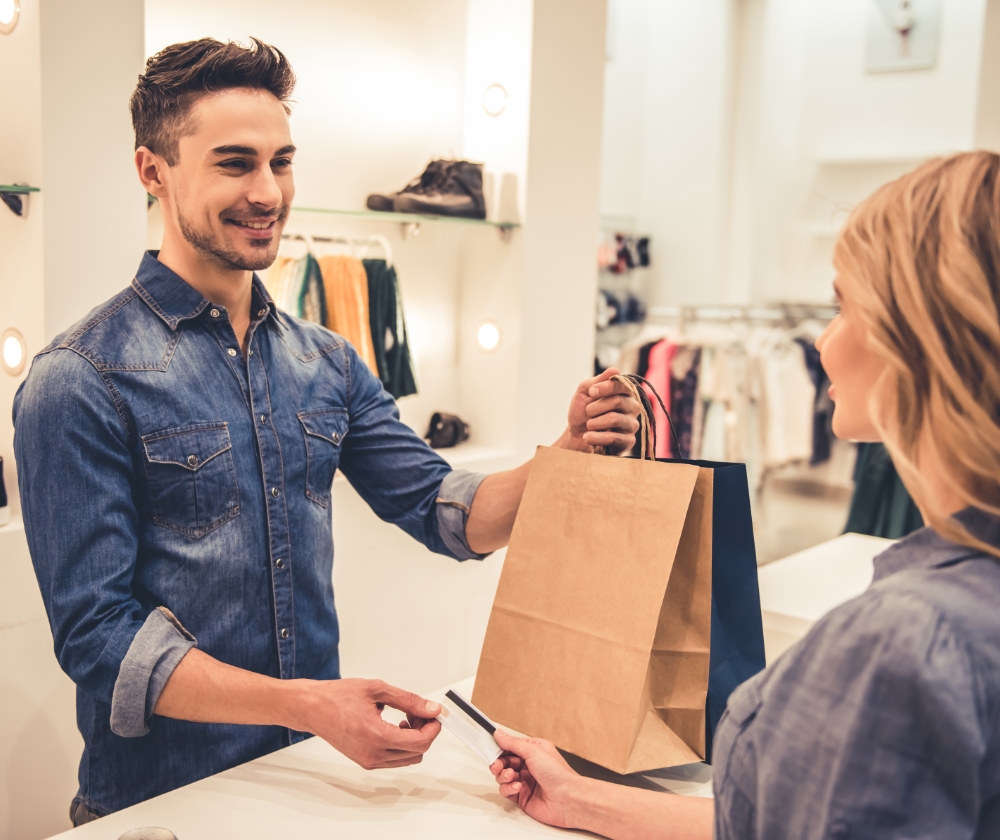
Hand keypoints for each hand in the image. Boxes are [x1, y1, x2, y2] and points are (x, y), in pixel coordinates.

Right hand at [295, 678, 441, 769]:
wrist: (313, 708)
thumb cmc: (338, 697)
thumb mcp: (378, 690)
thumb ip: (408, 700)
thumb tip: (431, 708)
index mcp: (376, 736)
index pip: (420, 742)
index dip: (433, 727)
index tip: (434, 714)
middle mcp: (373, 754)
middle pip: (417, 753)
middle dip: (425, 732)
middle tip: (418, 712)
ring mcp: (369, 761)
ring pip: (408, 759)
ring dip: (414, 739)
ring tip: (405, 717)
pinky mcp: (365, 762)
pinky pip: (394, 759)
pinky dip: (402, 745)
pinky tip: (395, 726)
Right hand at [490, 729, 587, 828]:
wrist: (568, 799)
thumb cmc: (558, 773)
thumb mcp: (533, 751)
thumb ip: (513, 743)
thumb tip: (499, 734)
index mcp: (533, 751)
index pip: (510, 747)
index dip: (499, 748)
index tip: (489, 748)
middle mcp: (528, 765)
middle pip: (504, 762)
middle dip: (498, 763)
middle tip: (497, 765)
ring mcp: (524, 781)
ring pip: (502, 776)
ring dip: (503, 776)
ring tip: (511, 776)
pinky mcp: (521, 797)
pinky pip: (506, 790)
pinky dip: (508, 788)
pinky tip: (518, 787)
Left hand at [564, 368, 640, 454]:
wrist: (576, 437)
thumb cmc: (582, 413)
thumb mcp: (584, 393)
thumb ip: (597, 381)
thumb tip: (614, 370)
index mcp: (624, 393)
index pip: (623, 385)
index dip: (606, 387)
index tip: (591, 392)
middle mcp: (632, 407)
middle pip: (618, 401)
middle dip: (596, 407)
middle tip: (587, 412)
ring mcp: (632, 425)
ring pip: (615, 419)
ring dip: (594, 422)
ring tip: (588, 426)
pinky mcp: (628, 442)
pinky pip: (614, 438)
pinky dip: (597, 437)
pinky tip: (588, 437)